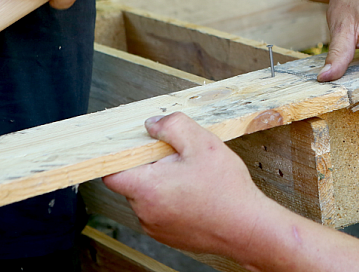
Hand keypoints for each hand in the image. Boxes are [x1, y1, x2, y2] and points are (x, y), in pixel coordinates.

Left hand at [103, 112, 269, 255]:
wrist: (247, 227)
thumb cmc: (227, 189)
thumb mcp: (202, 143)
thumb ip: (172, 126)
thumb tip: (152, 124)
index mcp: (146, 187)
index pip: (111, 171)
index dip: (123, 154)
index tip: (141, 146)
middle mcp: (145, 212)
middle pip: (132, 181)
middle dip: (151, 166)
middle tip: (180, 159)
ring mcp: (155, 227)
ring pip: (147, 197)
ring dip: (163, 184)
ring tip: (192, 178)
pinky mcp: (168, 236)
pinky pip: (161, 211)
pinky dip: (173, 201)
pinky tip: (196, 194)